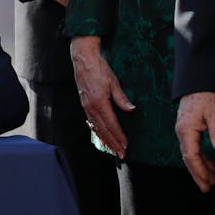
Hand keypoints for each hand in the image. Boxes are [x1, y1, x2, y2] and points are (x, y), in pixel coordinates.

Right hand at [70, 36, 134, 158]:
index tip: (126, 146)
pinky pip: (91, 121)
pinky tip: (100, 135)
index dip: (119, 136)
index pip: (112, 124)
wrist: (83, 59)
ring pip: (96, 127)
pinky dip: (96, 131)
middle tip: (121, 154)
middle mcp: (91, 107)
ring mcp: (86, 106)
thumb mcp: (114, 82)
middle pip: (103, 130)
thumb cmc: (98, 68)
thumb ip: (122, 98)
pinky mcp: (84, 103)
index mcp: (99, 103)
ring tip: (112, 149)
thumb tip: (131, 109)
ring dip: (105, 139)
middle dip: (113, 143)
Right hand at [175, 91, 214, 192]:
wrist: (198, 82)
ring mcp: (183, 130)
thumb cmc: (207, 96)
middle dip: (198, 174)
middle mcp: (182, 132)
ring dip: (200, 168)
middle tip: (207, 189)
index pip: (192, 156)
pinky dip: (201, 158)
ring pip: (190, 154)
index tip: (208, 183)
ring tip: (211, 180)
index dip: (200, 171)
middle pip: (188, 158)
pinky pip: (193, 147)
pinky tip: (210, 164)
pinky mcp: (188, 128)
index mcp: (186, 130)